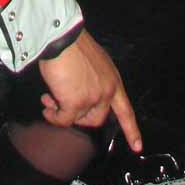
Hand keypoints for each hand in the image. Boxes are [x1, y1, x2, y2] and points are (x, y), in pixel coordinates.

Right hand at [38, 29, 140, 151]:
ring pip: (77, 118)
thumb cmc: (73, 45)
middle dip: (79, 116)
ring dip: (61, 112)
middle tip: (63, 106)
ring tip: (49, 99)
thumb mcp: (92, 64)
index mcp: (113, 81)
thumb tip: (78, 95)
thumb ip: (93, 82)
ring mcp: (93, 98)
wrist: (63, 37)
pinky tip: (46, 108)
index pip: (126, 111)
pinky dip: (53, 116)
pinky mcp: (76, 102)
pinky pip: (63, 119)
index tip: (138, 147)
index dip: (131, 130)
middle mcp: (107, 91)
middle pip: (96, 119)